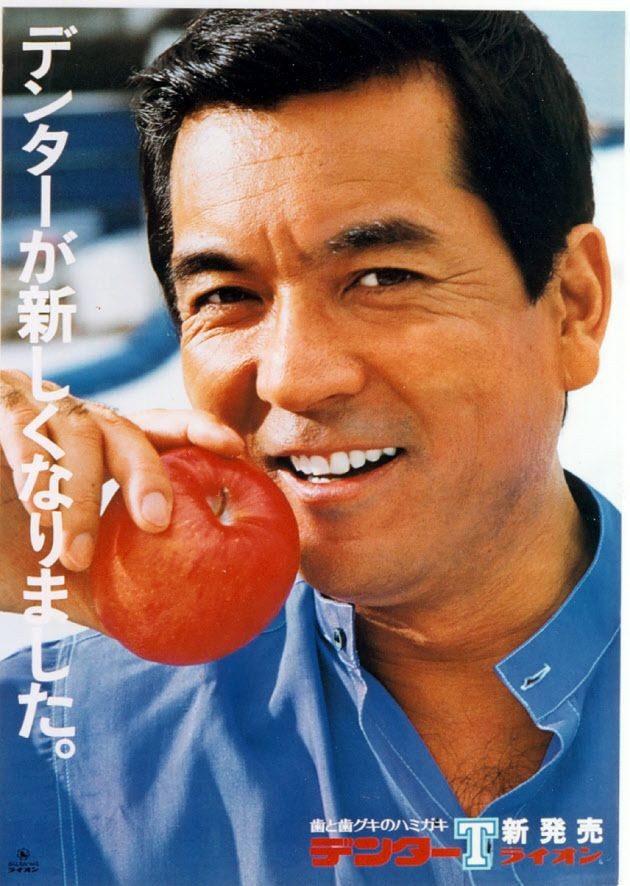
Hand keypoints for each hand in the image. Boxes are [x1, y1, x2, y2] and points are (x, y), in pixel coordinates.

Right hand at [0, 369, 243, 631]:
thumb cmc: (0, 547)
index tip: (233, 449)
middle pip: (126, 430)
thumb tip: (174, 628)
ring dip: (79, 496)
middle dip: (147, 473)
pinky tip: (38, 510)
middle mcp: (71, 423)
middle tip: (158, 521)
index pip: (156, 431)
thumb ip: (114, 592)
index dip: (195, 431)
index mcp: (99, 452)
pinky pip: (21, 424)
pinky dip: (37, 469)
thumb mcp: (61, 577)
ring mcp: (31, 408)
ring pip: (77, 431)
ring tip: (72, 554)